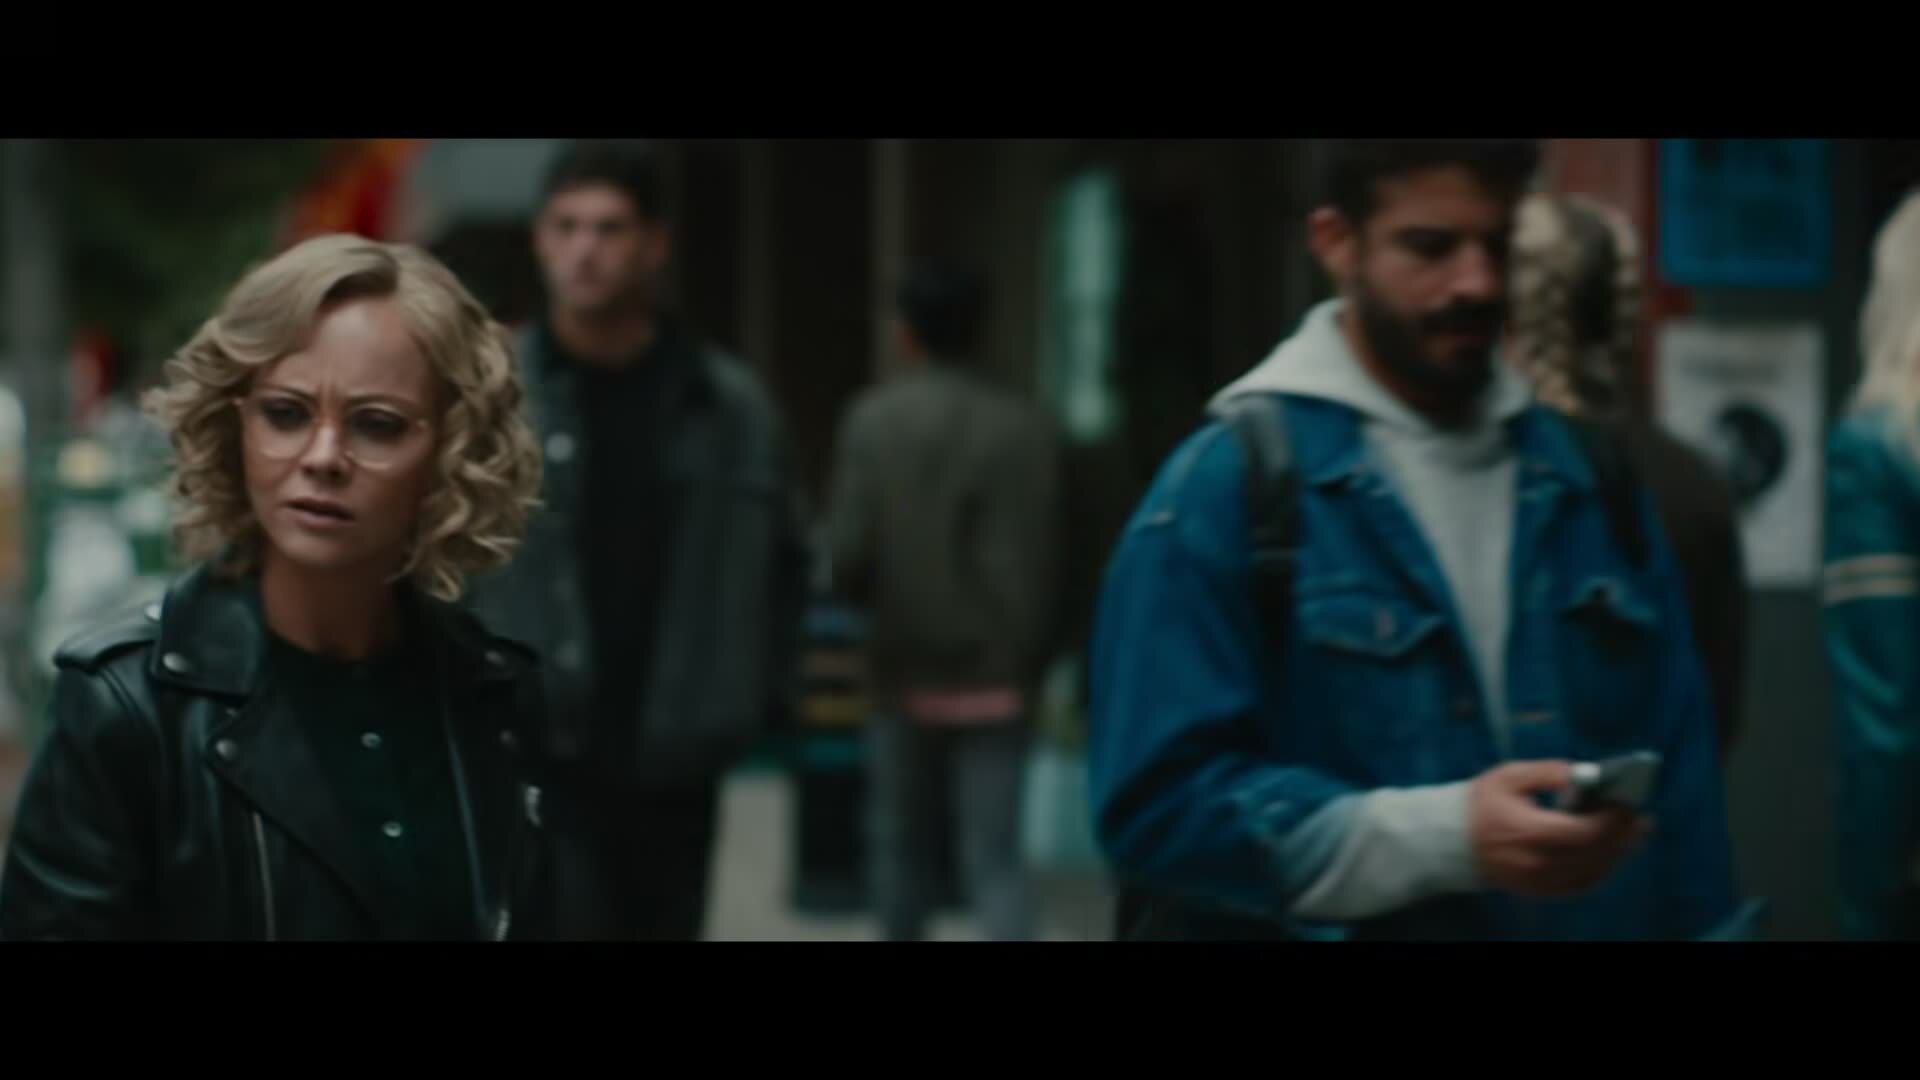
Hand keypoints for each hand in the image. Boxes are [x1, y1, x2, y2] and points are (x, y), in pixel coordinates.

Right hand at [1468, 760, 1649, 898]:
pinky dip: (1599, 869)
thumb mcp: (1508, 775)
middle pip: (1594, 852)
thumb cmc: (1480, 803)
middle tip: (1639, 818)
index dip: (1612, 820)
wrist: (1451, 840)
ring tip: (1631, 834)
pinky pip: (1580, 884)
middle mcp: (1536, 861)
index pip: (1584, 831)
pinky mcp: (1538, 890)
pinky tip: (1607, 854)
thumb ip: (1547, 771)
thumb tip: (1584, 773)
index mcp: (1528, 831)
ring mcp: (1538, 880)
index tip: (1627, 804)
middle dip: (1621, 835)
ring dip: (1615, 852)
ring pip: (1592, 871)